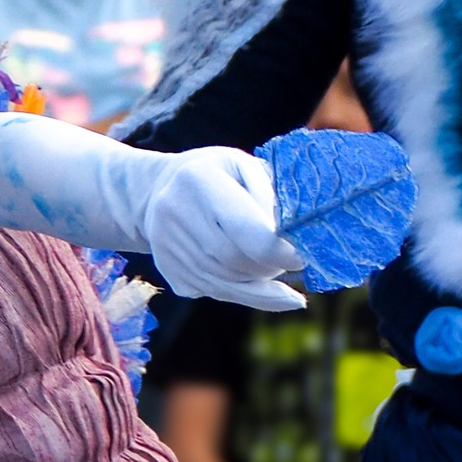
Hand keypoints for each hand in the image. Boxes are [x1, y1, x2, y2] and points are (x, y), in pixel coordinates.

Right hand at [134, 148, 304, 312]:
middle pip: (236, 261)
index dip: (278, 250)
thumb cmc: (216, 174)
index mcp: (198, 180)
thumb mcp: (244, 166)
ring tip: (277, 272)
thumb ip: (269, 196)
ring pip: (227, 284)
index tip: (304, 257)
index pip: (244, 228)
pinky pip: (216, 293)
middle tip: (290, 260)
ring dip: (260, 284)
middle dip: (271, 267)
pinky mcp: (168, 271)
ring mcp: (166, 247)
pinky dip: (246, 294)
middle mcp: (175, 214)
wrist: (157, 189)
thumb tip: (292, 240)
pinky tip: (265, 288)